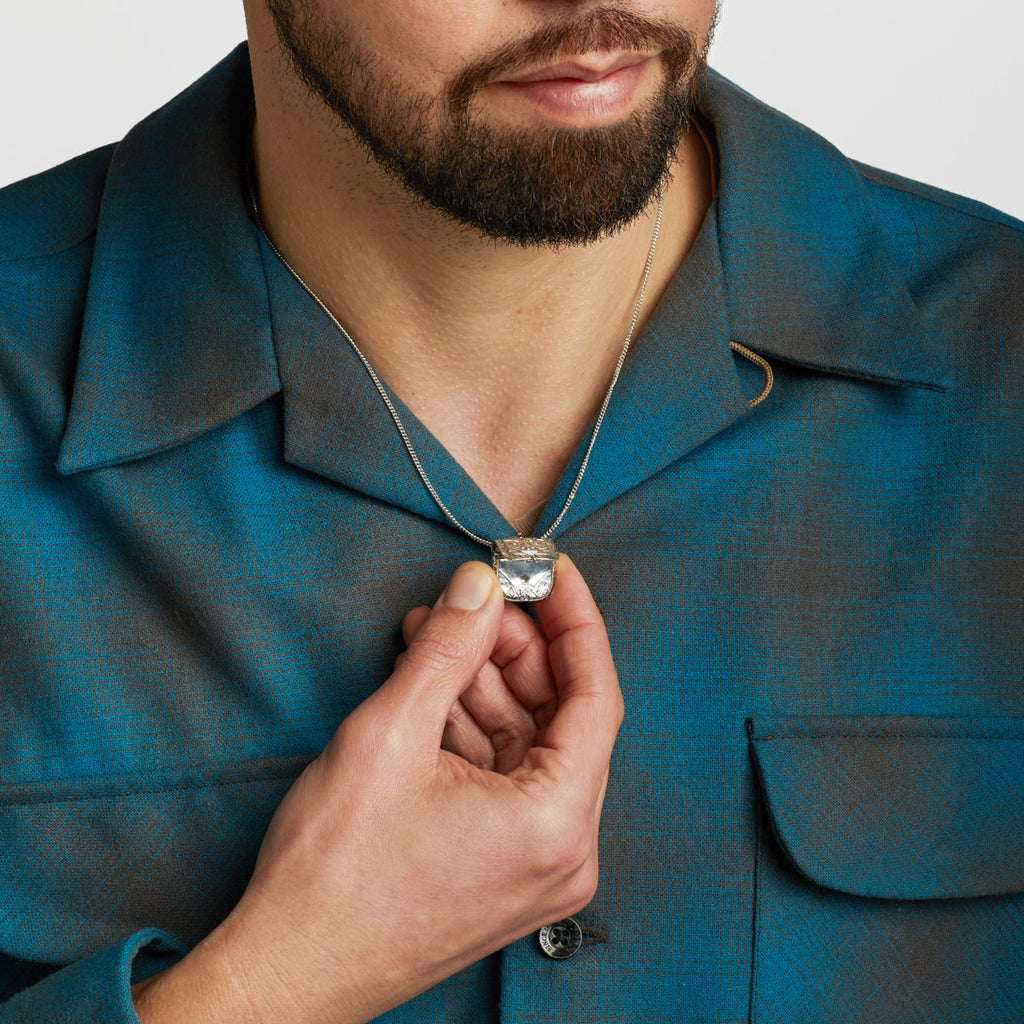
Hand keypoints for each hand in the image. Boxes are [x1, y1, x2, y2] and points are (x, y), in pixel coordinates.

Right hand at [134, 557, 622, 1023]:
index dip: (574, 621)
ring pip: (527, 743)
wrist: (288, 971)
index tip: (551, 571)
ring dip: (483, 684)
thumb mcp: (390, 733)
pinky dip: (471, 728)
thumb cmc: (333, 874)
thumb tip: (480, 586)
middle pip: (560, 717)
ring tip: (433, 636)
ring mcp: (534, 865)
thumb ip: (447, 648)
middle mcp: (563, 851)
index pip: (595, 695)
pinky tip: (430, 687)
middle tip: (473, 601)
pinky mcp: (502, 867)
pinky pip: (504, 776)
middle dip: (514, 650)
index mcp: (556, 824)